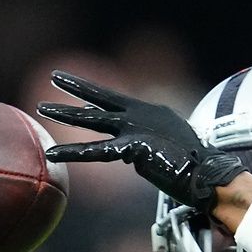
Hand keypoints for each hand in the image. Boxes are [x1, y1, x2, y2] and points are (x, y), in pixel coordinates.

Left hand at [38, 71, 246, 210]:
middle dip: (76, 87)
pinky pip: (95, 151)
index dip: (95, 94)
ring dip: (66, 113)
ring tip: (42, 108)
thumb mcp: (168, 148)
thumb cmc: (194, 168)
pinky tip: (53, 152)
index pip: (117, 101)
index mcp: (151, 113)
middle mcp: (140, 116)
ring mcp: (136, 130)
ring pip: (93, 119)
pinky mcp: (133, 147)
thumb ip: (146, 146)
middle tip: (55, 76)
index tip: (77, 87)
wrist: (209, 176)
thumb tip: (130, 156)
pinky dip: (73, 151)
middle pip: (102, 99)